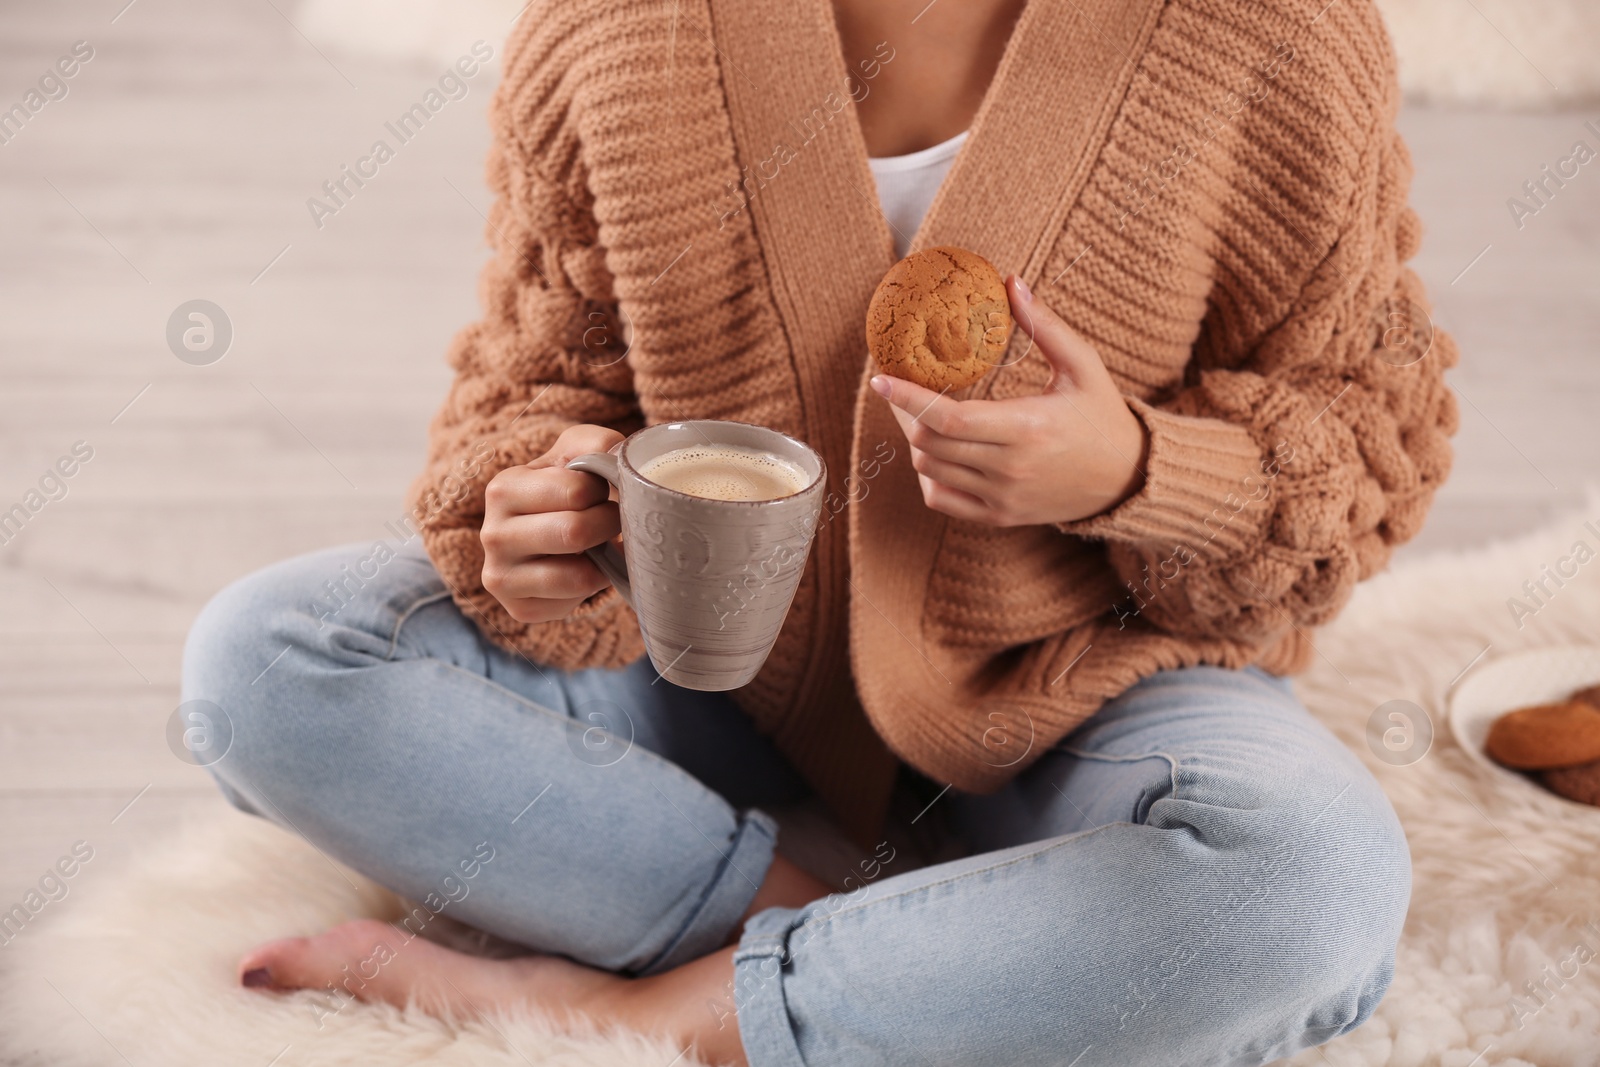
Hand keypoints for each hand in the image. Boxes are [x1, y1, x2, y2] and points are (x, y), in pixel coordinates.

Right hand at [481, 424, 624, 622]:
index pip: (576, 491)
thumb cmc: (565, 488)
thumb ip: (597, 443)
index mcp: (502, 490)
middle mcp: (492, 535)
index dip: (603, 490)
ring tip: (599, 544)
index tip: (600, 491)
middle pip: (575, 532)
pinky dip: (591, 587)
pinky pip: (575, 604)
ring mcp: (501, 578)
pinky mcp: (520, 610)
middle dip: (608, 525)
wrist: (546, 534)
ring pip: (579, 575)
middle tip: (613, 520)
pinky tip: (582, 569)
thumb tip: (617, 456)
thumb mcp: (576, 453)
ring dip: (604, 559)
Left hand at [871, 276, 1149, 526]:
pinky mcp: (999, 516)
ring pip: (929, 470)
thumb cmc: (1103, 417)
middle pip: (929, 443)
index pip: (947, 417)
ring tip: (920, 415)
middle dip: (905, 413)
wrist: (1128, 479)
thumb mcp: (1083, 366)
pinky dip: (928, 475)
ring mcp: (1002, 497)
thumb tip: (1011, 281)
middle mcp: (1010, 468)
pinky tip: (938, 452)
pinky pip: (942, 499)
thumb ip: (1045, 326)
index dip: (906, 397)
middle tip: (901, 390)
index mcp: (1027, 428)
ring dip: (917, 440)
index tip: (880, 378)